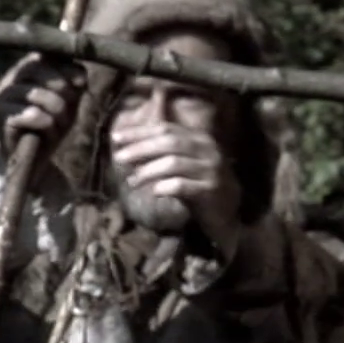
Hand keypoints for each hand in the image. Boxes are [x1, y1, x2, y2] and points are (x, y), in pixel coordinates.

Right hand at [0, 53, 86, 149]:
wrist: (35, 159)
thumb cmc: (52, 124)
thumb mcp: (69, 101)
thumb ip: (74, 84)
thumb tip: (80, 77)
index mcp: (26, 68)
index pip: (46, 54)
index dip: (67, 67)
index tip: (82, 83)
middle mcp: (11, 77)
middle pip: (39, 68)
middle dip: (63, 90)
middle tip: (67, 110)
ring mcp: (3, 96)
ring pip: (38, 94)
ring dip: (57, 113)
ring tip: (57, 125)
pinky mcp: (1, 116)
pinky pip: (33, 115)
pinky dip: (47, 126)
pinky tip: (46, 134)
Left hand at [110, 121, 242, 246]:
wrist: (228, 213)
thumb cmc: (199, 186)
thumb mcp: (183, 164)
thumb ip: (162, 152)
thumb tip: (128, 146)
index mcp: (199, 138)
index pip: (165, 129)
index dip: (139, 132)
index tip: (116, 138)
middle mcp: (207, 150)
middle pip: (168, 143)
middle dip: (140, 149)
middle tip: (119, 158)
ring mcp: (211, 170)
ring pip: (174, 163)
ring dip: (148, 171)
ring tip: (133, 182)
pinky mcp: (212, 190)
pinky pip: (183, 185)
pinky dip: (165, 187)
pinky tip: (154, 192)